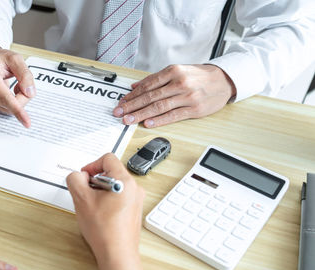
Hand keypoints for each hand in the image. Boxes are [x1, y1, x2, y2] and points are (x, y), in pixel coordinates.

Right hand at [0, 42, 35, 127]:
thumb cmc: (0, 59)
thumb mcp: (16, 59)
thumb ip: (25, 75)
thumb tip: (30, 93)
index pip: (6, 98)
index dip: (18, 110)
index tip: (26, 121)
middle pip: (11, 105)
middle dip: (22, 97)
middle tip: (22, 83)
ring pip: (10, 109)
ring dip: (18, 99)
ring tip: (14, 84)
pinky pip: (6, 109)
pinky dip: (12, 101)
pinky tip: (8, 90)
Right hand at [66, 153, 144, 269]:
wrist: (117, 253)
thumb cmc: (105, 230)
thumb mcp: (81, 199)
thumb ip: (75, 180)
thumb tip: (78, 176)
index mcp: (125, 181)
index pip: (108, 158)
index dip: (92, 165)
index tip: (85, 177)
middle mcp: (134, 188)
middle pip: (111, 171)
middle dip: (95, 180)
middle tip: (86, 192)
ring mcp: (136, 200)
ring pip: (115, 184)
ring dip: (100, 190)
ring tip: (92, 205)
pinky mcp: (133, 209)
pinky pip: (119, 196)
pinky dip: (107, 199)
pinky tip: (99, 213)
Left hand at [113, 64, 235, 126]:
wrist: (224, 80)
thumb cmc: (200, 76)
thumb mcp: (178, 71)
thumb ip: (156, 79)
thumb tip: (135, 86)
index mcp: (173, 71)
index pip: (147, 85)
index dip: (132, 95)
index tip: (121, 102)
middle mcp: (179, 83)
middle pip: (150, 96)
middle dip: (132, 106)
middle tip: (119, 112)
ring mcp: (187, 96)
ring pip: (159, 106)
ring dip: (141, 114)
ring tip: (128, 120)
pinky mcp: (194, 109)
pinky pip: (173, 115)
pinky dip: (160, 120)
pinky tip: (148, 123)